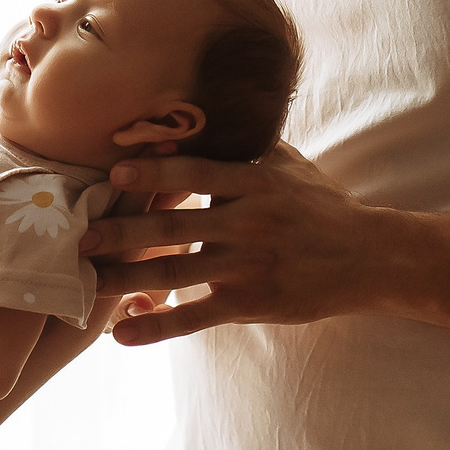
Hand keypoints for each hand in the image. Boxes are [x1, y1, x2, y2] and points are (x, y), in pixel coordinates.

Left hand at [80, 144, 399, 344]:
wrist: (368, 257)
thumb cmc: (321, 206)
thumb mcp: (288, 163)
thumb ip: (244, 143)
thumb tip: (198, 116)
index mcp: (254, 182)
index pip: (197, 172)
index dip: (155, 173)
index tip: (115, 174)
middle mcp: (247, 222)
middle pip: (175, 226)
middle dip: (123, 231)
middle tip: (81, 236)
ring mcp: (247, 266)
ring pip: (176, 272)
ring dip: (126, 277)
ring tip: (88, 279)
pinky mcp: (249, 303)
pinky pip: (193, 317)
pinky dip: (155, 325)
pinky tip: (121, 333)